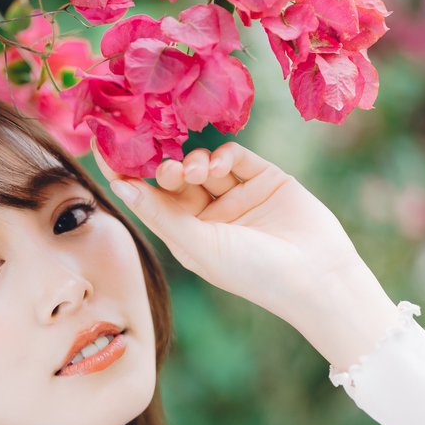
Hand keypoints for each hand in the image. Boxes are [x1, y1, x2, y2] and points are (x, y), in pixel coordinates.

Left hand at [90, 137, 401, 368]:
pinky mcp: (264, 177)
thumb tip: (119, 187)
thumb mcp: (200, 247)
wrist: (318, 277)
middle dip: (165, 167)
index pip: (149, 200)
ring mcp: (236, 194)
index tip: (106, 148)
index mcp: (186, 235)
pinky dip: (223, 155)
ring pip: (203, 163)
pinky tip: (220, 165)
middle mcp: (207, 214)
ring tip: (197, 170)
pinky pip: (235, 155)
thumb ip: (161, 214)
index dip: (128, 175)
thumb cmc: (254, 274)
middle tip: (165, 165)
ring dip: (194, 161)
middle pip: (174, 178)